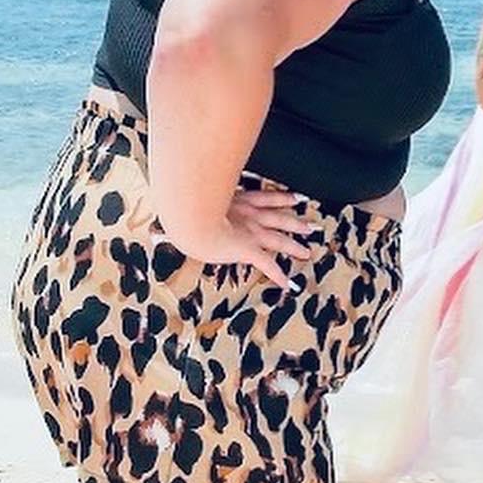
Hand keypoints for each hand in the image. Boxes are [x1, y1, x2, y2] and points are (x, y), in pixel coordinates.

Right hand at [176, 189, 313, 290]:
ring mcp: (250, 232)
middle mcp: (249, 215)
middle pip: (279, 218)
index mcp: (238, 201)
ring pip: (279, 240)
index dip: (283, 198)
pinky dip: (279, 275)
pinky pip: (268, 265)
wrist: (191, 214)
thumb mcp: (193, 199)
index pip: (266, 198)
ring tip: (307, 253)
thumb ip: (192, 204)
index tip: (296, 199)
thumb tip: (171, 214)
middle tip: (312, 226)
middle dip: (296, 223)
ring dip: (295, 247)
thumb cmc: (186, 205)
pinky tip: (288, 284)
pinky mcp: (248, 249)